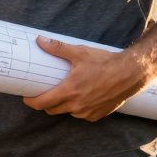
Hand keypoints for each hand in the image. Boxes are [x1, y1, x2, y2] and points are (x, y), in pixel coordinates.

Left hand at [22, 37, 152, 121]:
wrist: (130, 73)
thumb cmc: (104, 62)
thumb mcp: (79, 52)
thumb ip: (58, 48)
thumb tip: (40, 40)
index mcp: (69, 91)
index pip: (42, 103)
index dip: (31, 102)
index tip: (26, 98)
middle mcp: (76, 105)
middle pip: (52, 110)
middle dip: (45, 104)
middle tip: (44, 93)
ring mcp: (87, 112)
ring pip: (67, 112)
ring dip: (63, 106)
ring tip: (65, 94)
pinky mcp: (97, 115)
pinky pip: (82, 115)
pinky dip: (79, 108)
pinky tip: (82, 98)